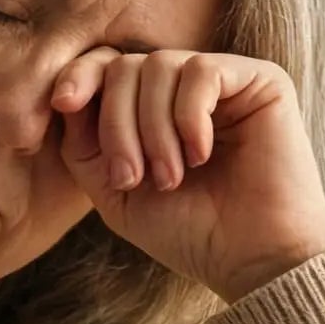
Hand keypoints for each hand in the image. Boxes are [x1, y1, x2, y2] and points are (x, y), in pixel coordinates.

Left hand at [51, 48, 324, 302]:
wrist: (252, 259)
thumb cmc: (188, 232)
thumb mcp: (114, 191)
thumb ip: (83, 143)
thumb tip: (65, 95)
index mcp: (153, 108)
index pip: (105, 66)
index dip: (79, 76)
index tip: (63, 104)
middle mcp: (186, 88)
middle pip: (124, 66)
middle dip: (116, 124)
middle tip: (133, 178)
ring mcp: (224, 81)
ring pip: (158, 65)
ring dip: (152, 128)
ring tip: (170, 177)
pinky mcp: (261, 80)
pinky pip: (201, 70)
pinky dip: (188, 116)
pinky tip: (200, 155)